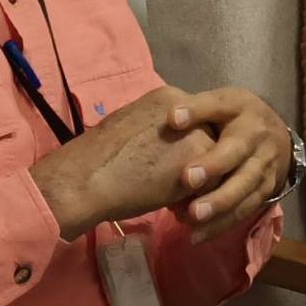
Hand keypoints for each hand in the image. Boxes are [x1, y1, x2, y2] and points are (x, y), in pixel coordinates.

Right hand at [28, 86, 214, 240]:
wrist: (88, 177)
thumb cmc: (98, 158)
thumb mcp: (130, 126)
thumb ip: (157, 130)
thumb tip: (169, 144)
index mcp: (167, 97)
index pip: (194, 123)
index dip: (184, 148)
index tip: (167, 167)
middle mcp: (187, 109)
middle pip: (209, 139)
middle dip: (197, 166)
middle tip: (175, 187)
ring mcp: (196, 132)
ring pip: (217, 162)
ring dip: (201, 185)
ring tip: (176, 202)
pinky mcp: (201, 158)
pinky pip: (215, 183)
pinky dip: (200, 200)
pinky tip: (176, 208)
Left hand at [167, 87, 290, 242]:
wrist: (277, 137)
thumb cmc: (236, 118)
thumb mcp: (221, 103)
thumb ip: (197, 107)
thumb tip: (170, 117)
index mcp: (241, 110)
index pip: (219, 107)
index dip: (197, 112)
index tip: (172, 120)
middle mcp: (256, 139)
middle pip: (236, 155)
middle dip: (213, 168)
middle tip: (186, 179)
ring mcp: (263, 168)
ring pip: (243, 189)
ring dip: (218, 206)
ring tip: (190, 218)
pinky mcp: (265, 192)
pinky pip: (244, 210)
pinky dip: (222, 225)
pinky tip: (198, 235)